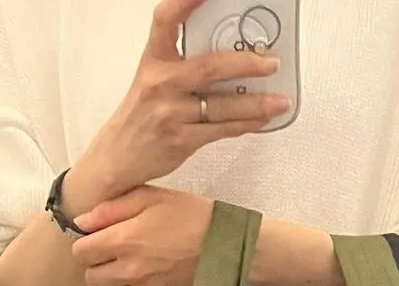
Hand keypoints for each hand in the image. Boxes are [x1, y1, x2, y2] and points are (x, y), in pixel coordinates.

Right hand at [68, 0, 289, 208]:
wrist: (118, 157)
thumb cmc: (141, 115)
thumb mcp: (152, 78)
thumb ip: (182, 64)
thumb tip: (228, 56)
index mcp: (153, 60)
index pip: (166, 20)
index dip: (186, 1)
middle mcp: (161, 83)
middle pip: (210, 66)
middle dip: (246, 63)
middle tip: (272, 61)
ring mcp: (171, 113)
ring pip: (222, 105)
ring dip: (256, 103)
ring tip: (280, 100)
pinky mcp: (181, 140)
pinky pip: (221, 129)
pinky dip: (246, 124)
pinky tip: (263, 119)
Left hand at [73, 187, 213, 285]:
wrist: (227, 246)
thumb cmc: (191, 216)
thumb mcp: (150, 197)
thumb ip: (111, 209)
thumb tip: (82, 221)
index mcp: (123, 241)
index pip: (81, 252)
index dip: (86, 244)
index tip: (98, 238)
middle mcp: (130, 271)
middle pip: (92, 278)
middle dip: (99, 265)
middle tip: (116, 253)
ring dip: (118, 283)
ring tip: (136, 267)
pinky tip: (157, 276)